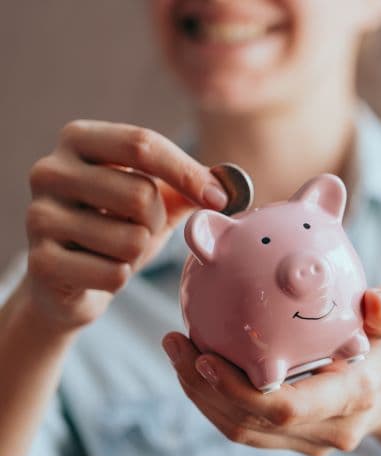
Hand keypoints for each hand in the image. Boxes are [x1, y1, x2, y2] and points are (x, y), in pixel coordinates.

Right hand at [24, 120, 227, 329]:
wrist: (68, 279)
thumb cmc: (117, 226)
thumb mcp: (156, 197)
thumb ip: (191, 184)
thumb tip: (231, 186)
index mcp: (80, 140)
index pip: (142, 144)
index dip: (188, 172)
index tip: (219, 199)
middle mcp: (50, 171)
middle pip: (141, 194)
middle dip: (157, 222)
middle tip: (140, 229)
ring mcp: (37, 216)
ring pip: (131, 239)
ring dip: (138, 253)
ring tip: (116, 250)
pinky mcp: (39, 263)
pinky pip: (114, 275)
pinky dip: (120, 279)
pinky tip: (98, 272)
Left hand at [163, 286, 380, 455]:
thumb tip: (374, 301)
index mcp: (352, 397)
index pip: (288, 408)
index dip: (241, 391)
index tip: (205, 358)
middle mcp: (328, 428)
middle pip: (251, 423)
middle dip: (204, 389)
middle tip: (175, 342)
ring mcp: (311, 439)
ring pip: (242, 430)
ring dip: (202, 395)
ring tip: (177, 350)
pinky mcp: (297, 438)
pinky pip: (248, 426)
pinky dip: (217, 398)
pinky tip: (199, 364)